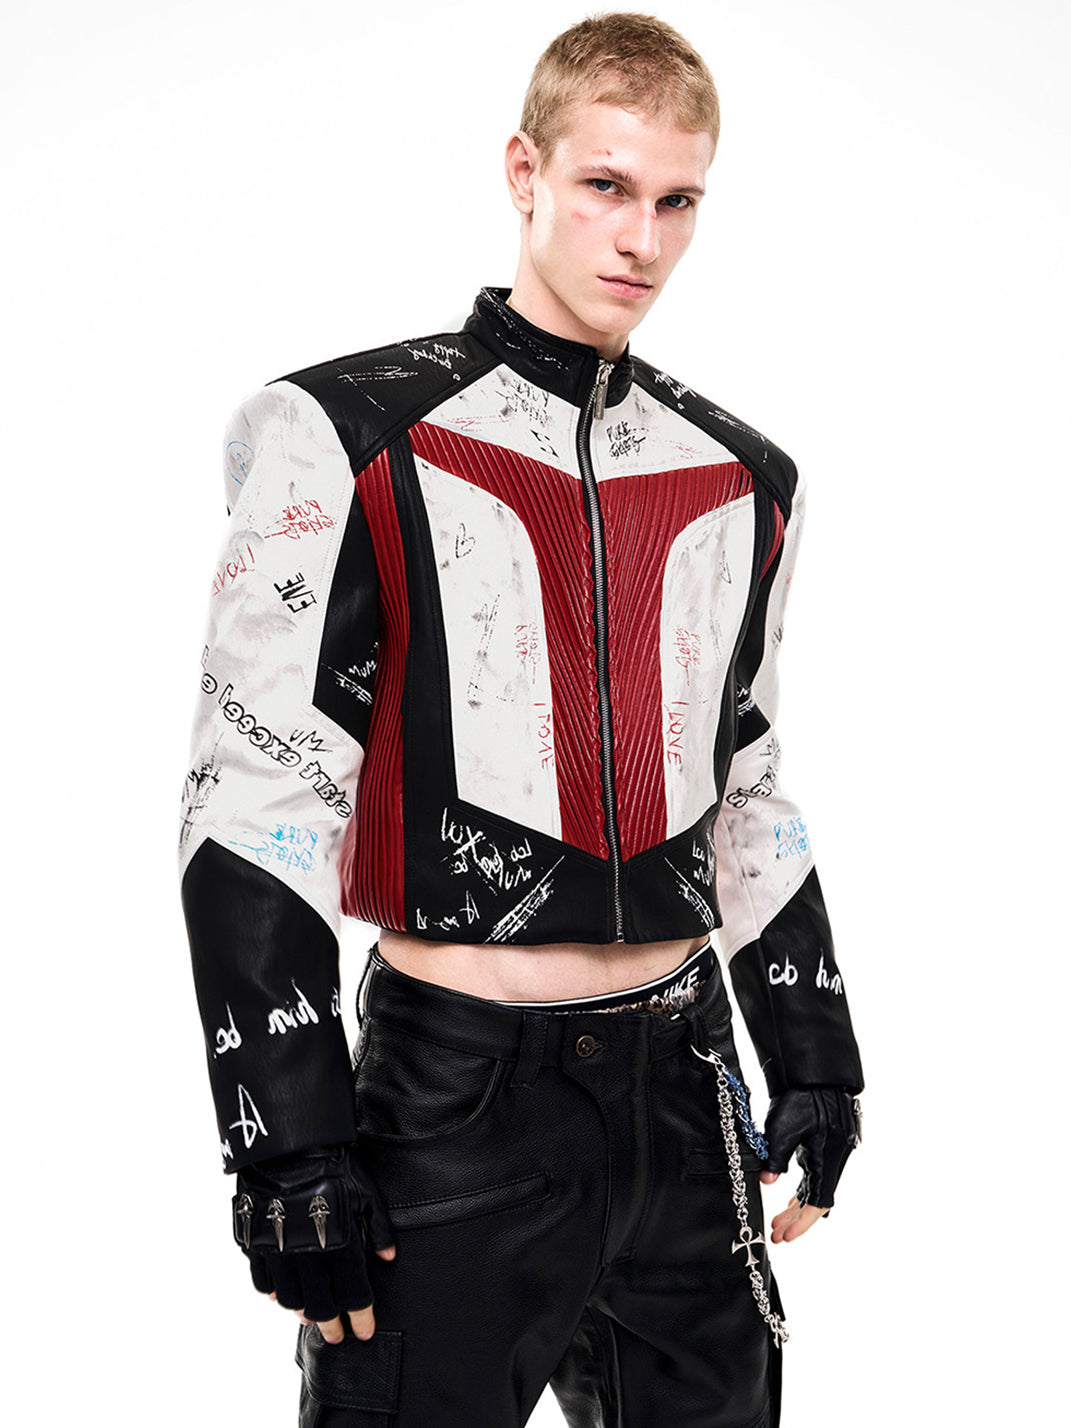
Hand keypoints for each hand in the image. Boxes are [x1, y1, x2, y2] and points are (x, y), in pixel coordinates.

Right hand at [233, 1143, 395, 1342]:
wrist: (289, 1146)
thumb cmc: (333, 1165)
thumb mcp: (367, 1192)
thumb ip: (380, 1228)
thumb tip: (389, 1257)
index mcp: (340, 1244)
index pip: (353, 1296)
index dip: (361, 1318)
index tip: (365, 1330)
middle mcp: (309, 1255)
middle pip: (321, 1308)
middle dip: (332, 1326)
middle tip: (337, 1334)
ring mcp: (279, 1252)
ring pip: (291, 1301)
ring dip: (304, 1313)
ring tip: (313, 1317)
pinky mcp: (255, 1245)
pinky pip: (263, 1284)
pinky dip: (275, 1295)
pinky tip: (284, 1295)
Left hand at [759, 1086, 860, 1238]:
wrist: (816, 1072)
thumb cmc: (801, 1097)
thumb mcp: (782, 1129)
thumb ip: (775, 1158)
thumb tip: (765, 1182)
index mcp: (828, 1157)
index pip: (818, 1202)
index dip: (801, 1222)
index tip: (784, 1236)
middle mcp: (836, 1158)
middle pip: (818, 1198)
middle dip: (797, 1219)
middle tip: (777, 1233)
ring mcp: (834, 1152)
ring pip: (817, 1187)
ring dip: (798, 1205)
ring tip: (779, 1220)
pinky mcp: (829, 1145)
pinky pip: (818, 1175)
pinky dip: (805, 1189)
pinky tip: (792, 1198)